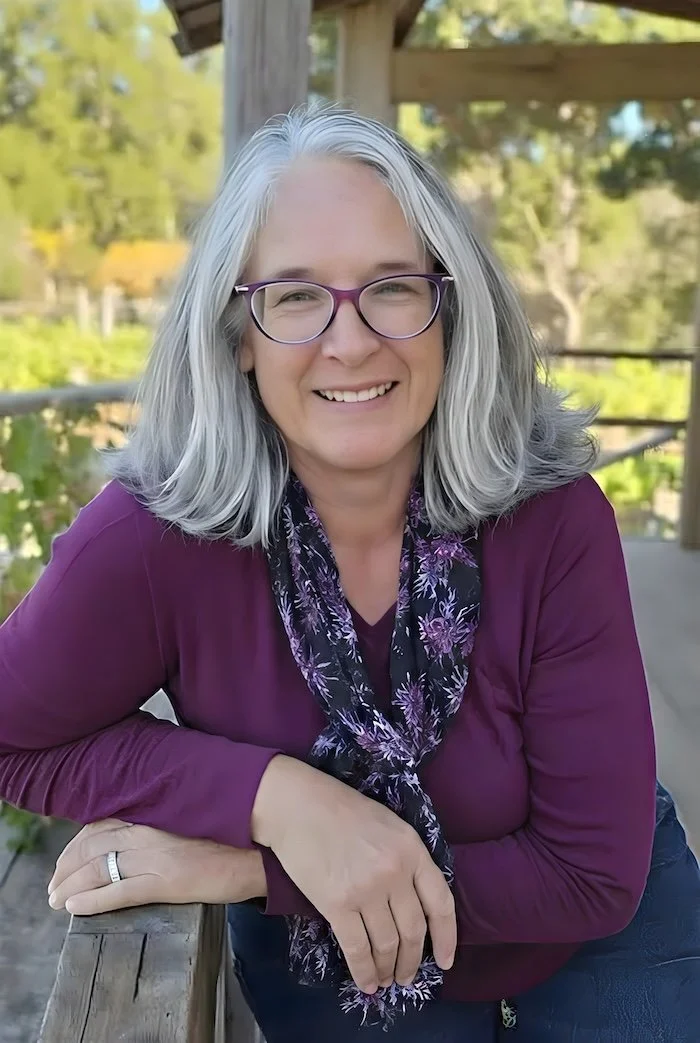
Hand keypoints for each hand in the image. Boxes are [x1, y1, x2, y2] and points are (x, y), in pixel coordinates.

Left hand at [47, 818, 265, 915]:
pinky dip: (92, 900)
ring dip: (70, 884)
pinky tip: (75, 908)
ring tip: (57, 899)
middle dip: (66, 866)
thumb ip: (165, 819)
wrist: (262, 843)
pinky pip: (118, 891)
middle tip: (53, 884)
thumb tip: (143, 830)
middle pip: (92, 845)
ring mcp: (157, 855)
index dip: (77, 843)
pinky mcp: (167, 881)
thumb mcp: (193, 815)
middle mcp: (150, 829)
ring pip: (98, 868)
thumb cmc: (234, 831)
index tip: (65, 858)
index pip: (102, 824)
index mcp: (156, 811)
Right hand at [251, 756, 455, 994]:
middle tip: (408, 976)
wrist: (298, 805)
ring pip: (387, 944)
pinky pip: (357, 949)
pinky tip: (367, 983)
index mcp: (412, 849)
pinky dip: (364, 972)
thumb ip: (406, 859)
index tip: (445, 961)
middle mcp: (395, 873)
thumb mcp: (389, 825)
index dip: (446, 938)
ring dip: (389, 969)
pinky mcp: (337, 905)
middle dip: (413, 961)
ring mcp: (367, 890)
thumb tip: (414, 900)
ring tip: (387, 980)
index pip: (440, 903)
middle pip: (414, 930)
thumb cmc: (342, 810)